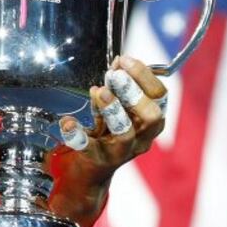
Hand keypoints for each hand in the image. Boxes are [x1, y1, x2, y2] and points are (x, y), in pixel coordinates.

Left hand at [46, 55, 166, 226]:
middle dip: (135, 93)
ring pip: (125, 133)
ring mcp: (122, 151)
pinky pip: (88, 147)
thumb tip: (118, 63)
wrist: (92, 167)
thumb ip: (118, 85)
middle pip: (153, 117)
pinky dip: (77, 132)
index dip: (144, 75)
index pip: (159, 96)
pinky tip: (67, 120)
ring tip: (100, 91)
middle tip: (116, 76)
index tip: (124, 60)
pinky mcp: (99, 160)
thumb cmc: (109, 128)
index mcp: (151, 121)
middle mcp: (143, 138)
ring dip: (113, 109)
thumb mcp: (117, 104)